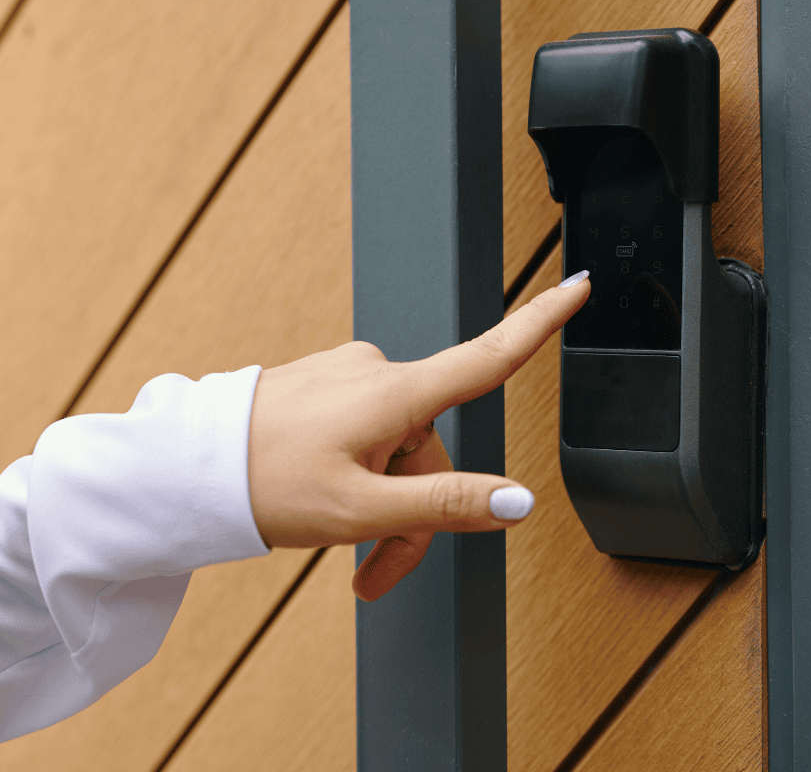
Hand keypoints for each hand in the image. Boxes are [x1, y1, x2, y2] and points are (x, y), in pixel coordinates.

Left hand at [247, 271, 590, 600]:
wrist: (185, 470)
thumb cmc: (263, 484)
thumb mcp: (359, 510)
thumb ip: (445, 504)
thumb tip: (518, 501)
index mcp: (393, 393)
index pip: (488, 356)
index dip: (542, 321)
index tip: (579, 285)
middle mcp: (377, 373)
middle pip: (433, 448)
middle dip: (414, 512)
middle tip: (374, 570)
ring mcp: (350, 379)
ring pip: (399, 451)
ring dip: (383, 506)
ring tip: (346, 554)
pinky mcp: (329, 389)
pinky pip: (368, 436)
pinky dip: (362, 478)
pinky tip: (328, 505)